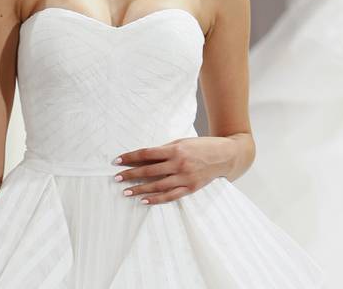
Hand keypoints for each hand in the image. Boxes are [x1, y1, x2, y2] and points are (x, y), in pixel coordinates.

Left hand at [112, 136, 235, 204]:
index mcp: (175, 149)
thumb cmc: (202, 146)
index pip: (146, 154)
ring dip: (140, 189)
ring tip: (126, 191)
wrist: (226, 155)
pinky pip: (170, 196)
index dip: (130, 157)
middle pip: (148, 170)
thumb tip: (145, 157)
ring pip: (157, 185)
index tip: (117, 160)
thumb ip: (165, 150)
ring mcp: (185, 177)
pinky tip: (144, 200)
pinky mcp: (190, 188)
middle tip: (117, 178)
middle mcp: (179, 164)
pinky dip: (156, 199)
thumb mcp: (182, 142)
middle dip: (130, 174)